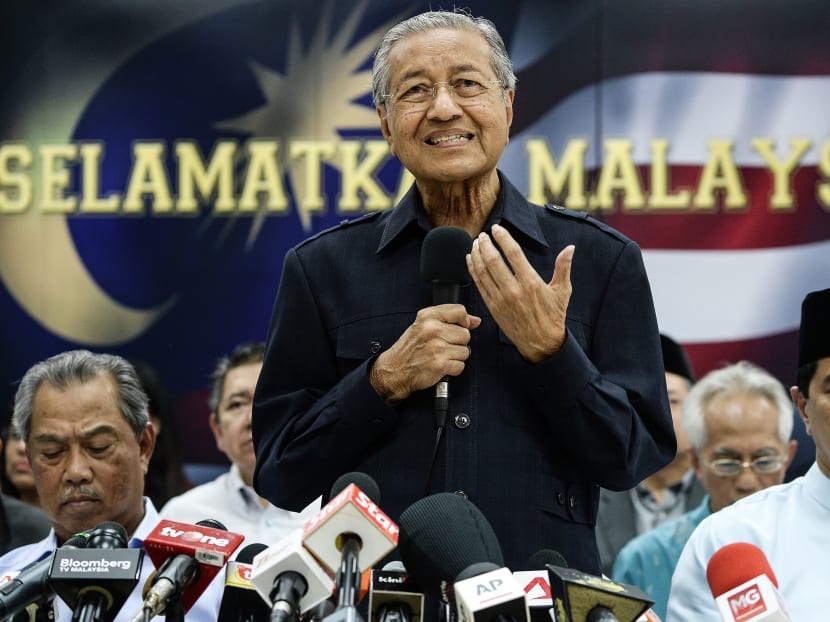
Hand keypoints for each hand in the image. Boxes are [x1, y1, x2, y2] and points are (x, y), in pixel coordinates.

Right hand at [370, 304, 480, 401]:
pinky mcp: (440, 364)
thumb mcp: (423, 325)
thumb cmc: (410, 348)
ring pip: (465, 351)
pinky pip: (460, 365)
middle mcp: (432, 330)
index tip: (458, 327)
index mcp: (428, 316)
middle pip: (466, 334)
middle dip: (457, 342)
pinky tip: (440, 365)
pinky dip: (452, 369)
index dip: (463, 321)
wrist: (395, 370)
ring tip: (440, 356)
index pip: (460, 311)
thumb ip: (449, 319)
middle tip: (442, 346)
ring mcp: (437, 347)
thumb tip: (475, 321)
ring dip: (455, 357)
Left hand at [466, 223, 573, 363]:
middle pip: (493, 260)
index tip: (497, 228)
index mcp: (531, 283)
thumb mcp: (563, 291)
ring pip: (483, 272)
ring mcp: (501, 299)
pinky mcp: (493, 308)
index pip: (513, 253)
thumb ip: (564, 267)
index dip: (503, 238)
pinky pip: (479, 285)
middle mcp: (514, 290)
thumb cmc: (553, 316)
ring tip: (475, 244)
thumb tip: (570, 248)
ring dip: (477, 255)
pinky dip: (473, 270)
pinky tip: (470, 260)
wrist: (541, 343)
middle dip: (485, 244)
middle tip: (482, 235)